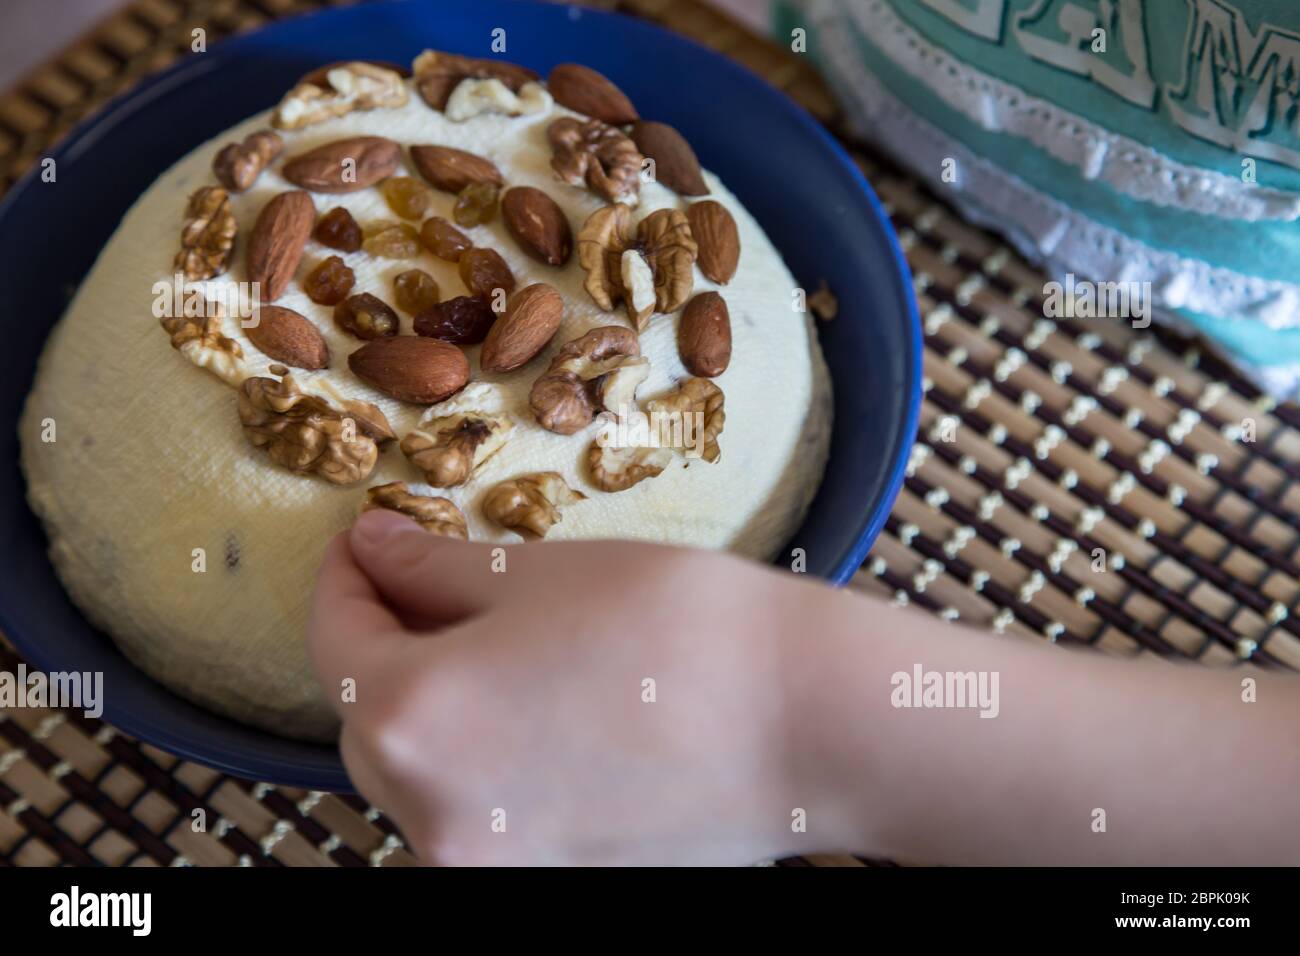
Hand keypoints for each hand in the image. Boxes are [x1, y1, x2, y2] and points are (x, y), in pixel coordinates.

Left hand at [307, 509, 820, 865]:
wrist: (808, 724)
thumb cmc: (678, 629)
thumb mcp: (538, 575)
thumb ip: (431, 569)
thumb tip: (372, 551)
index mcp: (413, 721)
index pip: (332, 643)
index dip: (344, 581)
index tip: (365, 543)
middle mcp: (431, 816)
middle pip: (365, 721)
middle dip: (382, 647)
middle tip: (425, 584)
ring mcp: (488, 865)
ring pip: (417, 775)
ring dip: (429, 708)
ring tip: (490, 645)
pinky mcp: (542, 883)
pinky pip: (476, 814)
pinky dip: (478, 760)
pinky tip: (533, 707)